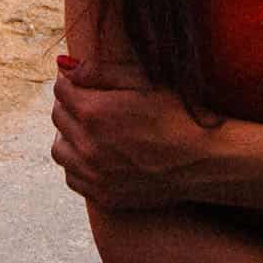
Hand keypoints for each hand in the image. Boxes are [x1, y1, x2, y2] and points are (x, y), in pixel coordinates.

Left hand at [51, 56, 215, 210]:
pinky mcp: (104, 195)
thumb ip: (99, 72)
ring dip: (69, 135)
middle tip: (90, 101)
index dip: (71, 82)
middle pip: (57, 117)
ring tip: (91, 129)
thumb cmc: (177, 114)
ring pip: (59, 150)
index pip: (60, 90)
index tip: (84, 81)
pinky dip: (77, 164)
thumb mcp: (142, 81)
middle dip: (69, 105)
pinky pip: (72, 177)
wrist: (204, 161)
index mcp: (94, 112)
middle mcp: (88, 146)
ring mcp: (94, 175)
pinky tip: (96, 155)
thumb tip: (63, 67)